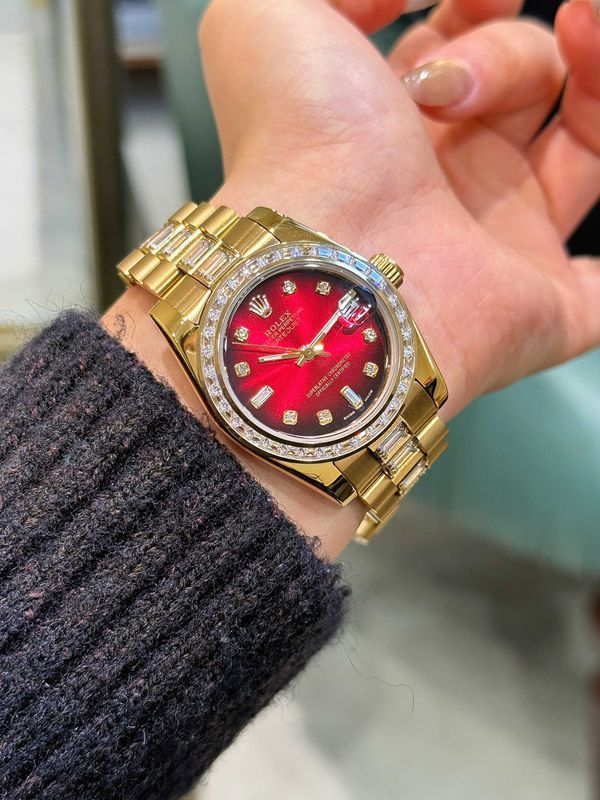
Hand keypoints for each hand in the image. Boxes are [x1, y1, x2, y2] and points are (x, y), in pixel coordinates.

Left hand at [105, 1, 599, 558]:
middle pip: (526, 84)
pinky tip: (597, 210)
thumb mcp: (279, 12)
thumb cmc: (302, 141)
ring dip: (597, 76)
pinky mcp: (544, 305)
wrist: (332, 263)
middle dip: (512, 51)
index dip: (479, 8)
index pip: (461, 45)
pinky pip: (598, 286)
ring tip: (582, 30)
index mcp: (392, 120)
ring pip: (586, 146)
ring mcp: (502, 243)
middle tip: (447, 90)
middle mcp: (449, 178)